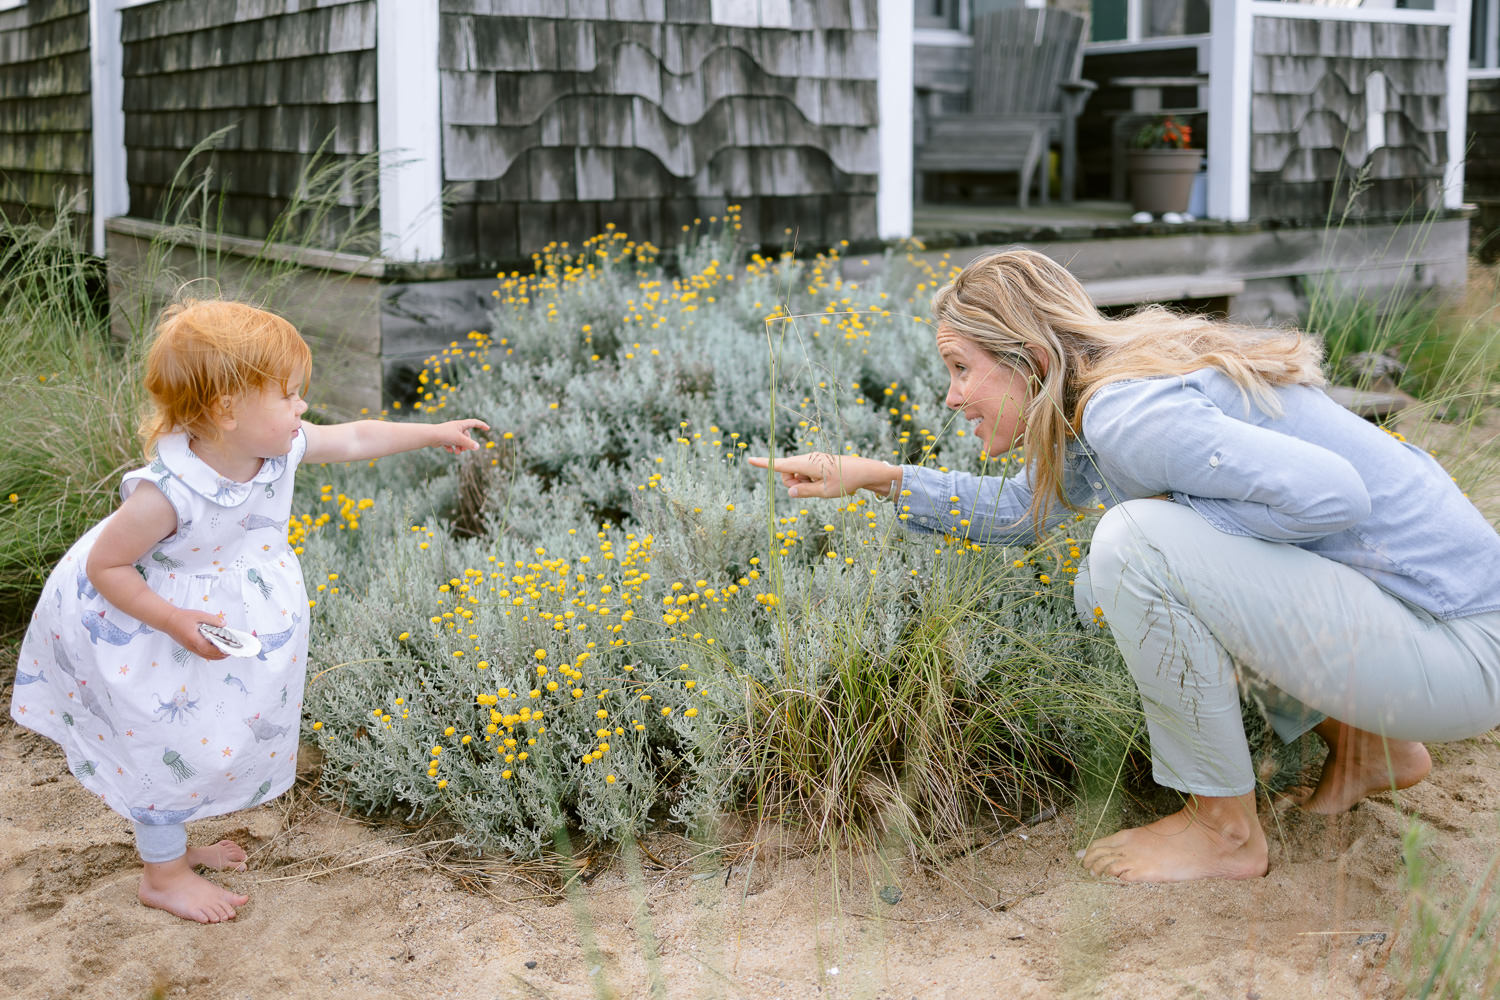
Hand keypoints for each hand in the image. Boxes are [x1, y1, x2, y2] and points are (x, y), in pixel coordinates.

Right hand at [167, 608, 228, 660]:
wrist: (168, 620)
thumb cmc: (182, 617)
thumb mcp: (199, 615)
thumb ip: (213, 620)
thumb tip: (224, 624)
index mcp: (194, 639)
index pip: (209, 649)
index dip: (220, 651)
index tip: (229, 650)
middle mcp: (191, 646)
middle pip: (208, 655)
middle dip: (220, 655)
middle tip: (231, 652)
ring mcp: (189, 648)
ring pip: (204, 656)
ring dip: (215, 656)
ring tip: (225, 652)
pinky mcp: (188, 647)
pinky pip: (201, 653)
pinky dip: (209, 653)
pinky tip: (215, 650)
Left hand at [432, 419, 489, 453]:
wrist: (430, 436)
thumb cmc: (445, 435)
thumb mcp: (459, 439)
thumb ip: (469, 444)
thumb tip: (478, 447)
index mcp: (461, 424)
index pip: (474, 422)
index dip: (481, 425)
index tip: (488, 428)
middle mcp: (456, 427)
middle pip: (467, 436)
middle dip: (466, 444)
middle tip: (463, 450)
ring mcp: (450, 433)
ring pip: (459, 441)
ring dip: (459, 447)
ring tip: (456, 452)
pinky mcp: (445, 438)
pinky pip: (452, 444)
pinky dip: (452, 447)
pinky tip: (449, 450)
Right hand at [746, 452, 898, 498]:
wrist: (865, 471)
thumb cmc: (845, 481)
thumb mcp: (823, 491)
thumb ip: (803, 492)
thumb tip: (789, 491)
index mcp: (805, 463)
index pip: (779, 464)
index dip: (764, 463)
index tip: (750, 459)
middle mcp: (806, 459)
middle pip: (787, 473)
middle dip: (792, 483)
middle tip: (813, 488)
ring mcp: (812, 461)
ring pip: (797, 475)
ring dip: (804, 483)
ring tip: (823, 485)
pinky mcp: (818, 463)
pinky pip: (806, 474)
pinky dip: (811, 480)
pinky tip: (827, 482)